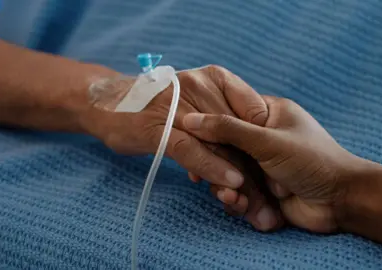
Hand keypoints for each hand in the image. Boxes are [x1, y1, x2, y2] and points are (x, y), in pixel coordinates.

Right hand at [83, 65, 282, 230]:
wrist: (109, 103)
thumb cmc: (160, 106)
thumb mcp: (199, 105)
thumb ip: (227, 120)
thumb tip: (255, 147)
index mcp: (218, 78)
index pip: (251, 112)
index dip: (263, 144)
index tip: (272, 172)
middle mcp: (202, 86)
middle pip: (237, 133)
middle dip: (254, 169)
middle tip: (270, 198)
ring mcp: (180, 106)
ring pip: (219, 146)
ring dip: (239, 177)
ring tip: (255, 203)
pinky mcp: (158, 128)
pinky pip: (191, 150)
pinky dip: (212, 168)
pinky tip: (230, 185)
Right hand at [183, 96, 362, 232]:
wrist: (342, 201)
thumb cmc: (312, 161)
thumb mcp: (268, 140)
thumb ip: (228, 129)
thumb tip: (191, 119)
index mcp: (268, 114)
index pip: (228, 113)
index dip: (208, 127)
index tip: (191, 138)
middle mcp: (262, 138)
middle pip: (224, 147)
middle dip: (218, 167)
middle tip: (211, 178)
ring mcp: (262, 165)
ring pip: (227, 173)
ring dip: (227, 189)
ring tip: (237, 200)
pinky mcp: (262, 189)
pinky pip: (238, 192)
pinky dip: (238, 202)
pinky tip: (245, 208)